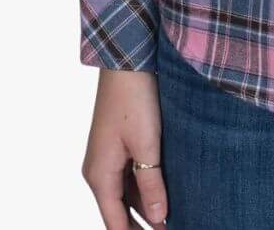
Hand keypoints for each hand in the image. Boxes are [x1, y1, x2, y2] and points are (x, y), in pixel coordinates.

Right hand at [81, 69, 168, 226]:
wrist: (126, 61)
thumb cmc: (134, 99)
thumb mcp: (146, 145)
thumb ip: (151, 184)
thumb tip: (158, 219)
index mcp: (100, 176)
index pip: (115, 224)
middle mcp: (99, 171)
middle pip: (119, 212)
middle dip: (143, 225)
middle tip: (172, 229)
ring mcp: (107, 158)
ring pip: (126, 194)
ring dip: (147, 207)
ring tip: (174, 217)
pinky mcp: (117, 146)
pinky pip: (129, 177)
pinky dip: (145, 188)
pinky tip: (166, 192)